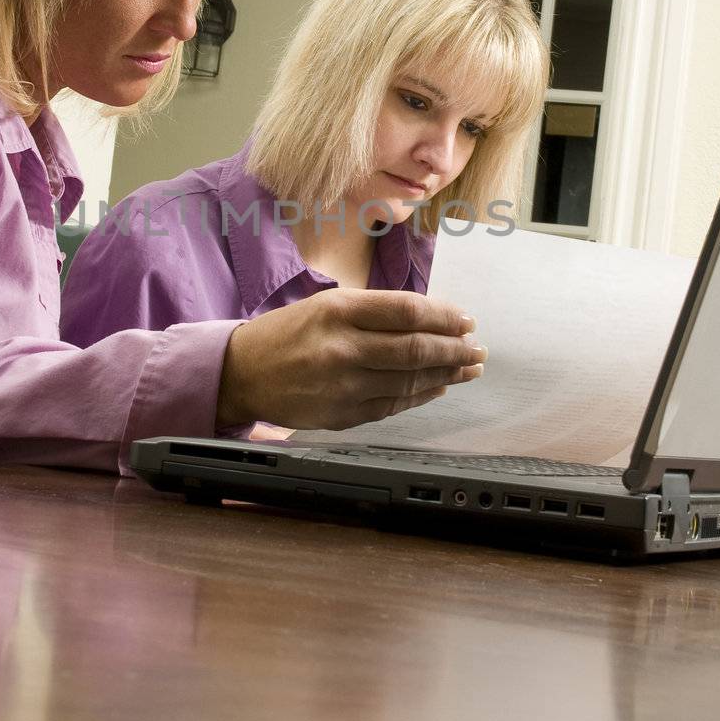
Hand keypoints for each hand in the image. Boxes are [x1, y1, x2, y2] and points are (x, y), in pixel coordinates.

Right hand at [216, 289, 485, 429]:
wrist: (242, 374)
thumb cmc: (286, 333)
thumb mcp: (325, 305)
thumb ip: (373, 312)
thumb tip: (429, 320)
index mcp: (338, 311)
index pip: (407, 312)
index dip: (445, 316)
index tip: (467, 320)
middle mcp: (342, 348)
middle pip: (415, 348)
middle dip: (455, 349)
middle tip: (477, 348)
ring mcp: (343, 386)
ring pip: (410, 380)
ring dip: (446, 374)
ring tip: (468, 368)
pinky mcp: (342, 415)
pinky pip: (393, 405)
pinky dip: (421, 395)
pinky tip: (438, 386)